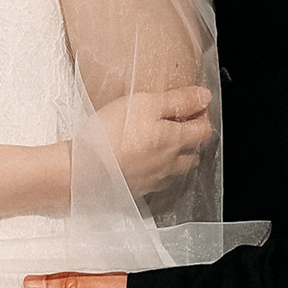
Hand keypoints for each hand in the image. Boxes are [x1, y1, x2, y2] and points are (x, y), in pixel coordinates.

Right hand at [94, 84, 212, 198]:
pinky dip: (158, 171)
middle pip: (194, 154)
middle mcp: (169, 164)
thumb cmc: (112, 133)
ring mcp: (153, 180)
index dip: (203, 116)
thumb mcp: (146, 104)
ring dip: (178, 158)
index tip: (196, 105)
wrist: (83, 169)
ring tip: (165, 143)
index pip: (204, 131)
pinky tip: (145, 163)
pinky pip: (157, 182)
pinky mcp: (137, 190)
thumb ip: (178, 101)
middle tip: (182, 123)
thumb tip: (205, 97)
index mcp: (174, 141)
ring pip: (177, 171)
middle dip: (193, 139)